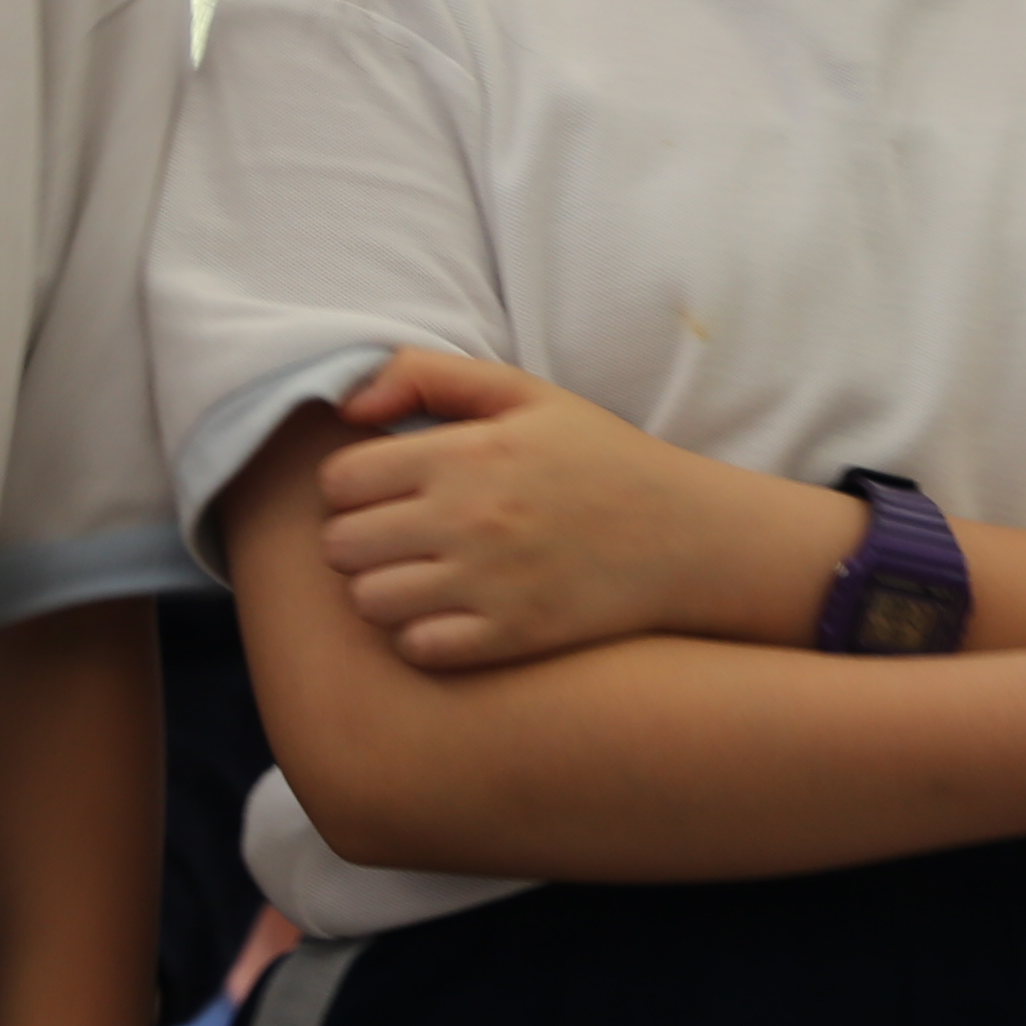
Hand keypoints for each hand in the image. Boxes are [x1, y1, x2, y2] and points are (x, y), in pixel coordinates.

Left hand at [313, 348, 787, 668]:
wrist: (687, 535)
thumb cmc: (599, 459)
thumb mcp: (524, 394)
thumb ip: (428, 377)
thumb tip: (347, 403)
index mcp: (463, 454)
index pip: (339, 480)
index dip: (350, 486)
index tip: (382, 490)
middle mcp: (468, 519)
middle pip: (342, 544)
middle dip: (358, 538)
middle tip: (397, 536)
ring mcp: (489, 583)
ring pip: (369, 601)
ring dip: (382, 591)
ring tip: (418, 577)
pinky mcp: (512, 636)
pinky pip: (417, 648)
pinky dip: (422, 635)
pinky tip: (449, 614)